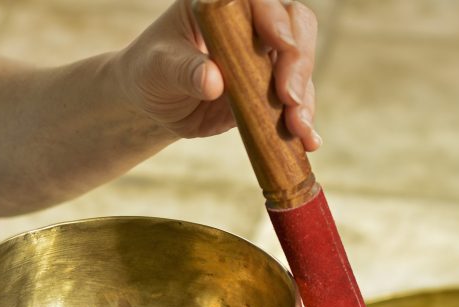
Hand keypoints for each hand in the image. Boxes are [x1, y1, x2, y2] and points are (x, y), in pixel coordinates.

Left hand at [116, 0, 319, 148]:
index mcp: (222, 3)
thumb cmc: (151, 72)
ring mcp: (264, 54)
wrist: (154, 103)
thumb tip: (213, 81)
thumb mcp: (159, 68)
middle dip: (299, 62)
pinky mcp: (271, 87)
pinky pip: (296, 99)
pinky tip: (308, 141)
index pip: (259, 0)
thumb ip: (184, 70)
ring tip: (299, 129)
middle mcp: (250, 22)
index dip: (275, 18)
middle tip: (290, 98)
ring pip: (301, 65)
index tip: (280, 45)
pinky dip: (304, 120)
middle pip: (295, 26)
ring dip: (305, 97)